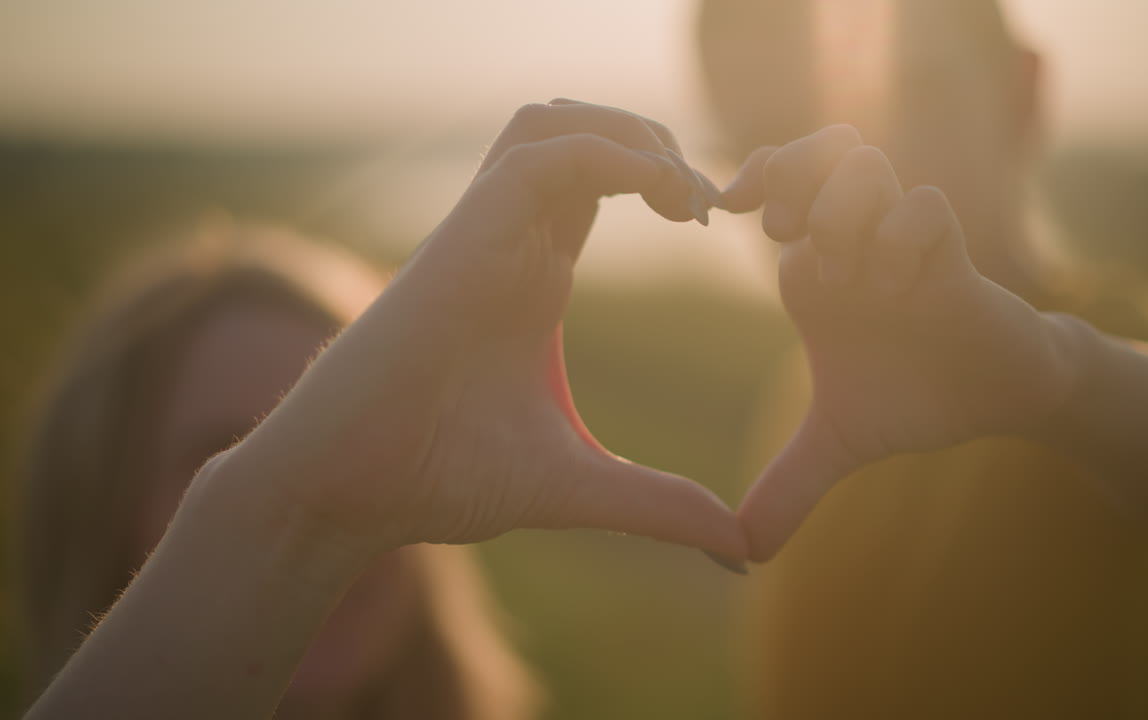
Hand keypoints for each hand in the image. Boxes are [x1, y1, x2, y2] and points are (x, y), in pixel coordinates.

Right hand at [214, 100, 744, 560]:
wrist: (345, 488)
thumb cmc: (436, 476)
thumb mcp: (575, 485)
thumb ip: (656, 505)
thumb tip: (741, 549)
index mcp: (534, 279)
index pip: (600, 185)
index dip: (663, 183)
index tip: (712, 225)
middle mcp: (510, 243)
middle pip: (581, 132)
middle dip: (653, 142)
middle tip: (706, 201)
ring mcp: (484, 234)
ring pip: (553, 122)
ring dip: (627, 134)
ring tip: (679, 192)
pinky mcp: (464, 236)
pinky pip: (536, 154)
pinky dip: (604, 154)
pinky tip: (656, 194)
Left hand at [722, 126, 1077, 560]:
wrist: (994, 399)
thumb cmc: (914, 399)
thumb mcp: (839, 444)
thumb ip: (788, 486)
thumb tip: (738, 554)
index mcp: (815, 268)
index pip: (770, 188)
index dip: (742, 185)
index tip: (716, 214)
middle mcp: (854, 242)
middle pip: (812, 153)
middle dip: (787, 177)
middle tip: (777, 233)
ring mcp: (903, 243)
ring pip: (866, 166)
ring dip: (843, 214)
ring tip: (846, 277)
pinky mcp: (953, 254)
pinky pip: (925, 208)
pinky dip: (901, 240)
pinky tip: (896, 289)